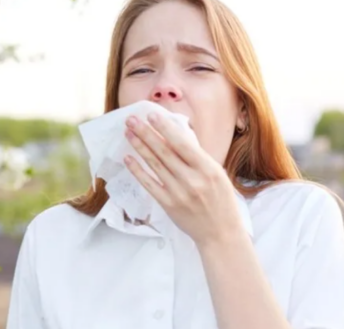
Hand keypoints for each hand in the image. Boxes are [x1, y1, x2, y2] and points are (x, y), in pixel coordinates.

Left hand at [123, 112, 243, 245]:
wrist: (220, 233)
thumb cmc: (220, 200)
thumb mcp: (217, 174)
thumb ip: (197, 157)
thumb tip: (175, 135)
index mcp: (208, 169)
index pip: (182, 144)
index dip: (165, 128)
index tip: (152, 115)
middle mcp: (193, 180)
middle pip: (164, 152)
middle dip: (146, 133)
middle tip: (132, 119)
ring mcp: (179, 193)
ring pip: (154, 165)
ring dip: (139, 147)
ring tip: (128, 133)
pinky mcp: (168, 204)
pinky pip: (149, 184)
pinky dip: (137, 170)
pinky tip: (128, 158)